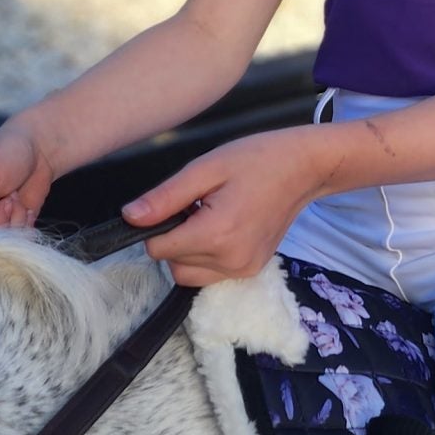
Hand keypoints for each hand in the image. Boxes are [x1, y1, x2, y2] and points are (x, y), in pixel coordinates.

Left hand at [120, 128, 323, 288]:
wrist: (304, 168)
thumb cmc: (256, 159)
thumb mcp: (206, 168)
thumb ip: (165, 197)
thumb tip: (129, 217)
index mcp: (216, 234)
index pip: (157, 249)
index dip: (156, 225)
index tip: (178, 202)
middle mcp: (230, 260)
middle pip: (172, 263)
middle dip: (174, 237)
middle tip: (198, 205)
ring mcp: (243, 269)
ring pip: (188, 274)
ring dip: (188, 251)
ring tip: (210, 217)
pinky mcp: (251, 270)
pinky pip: (210, 274)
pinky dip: (206, 256)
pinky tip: (223, 228)